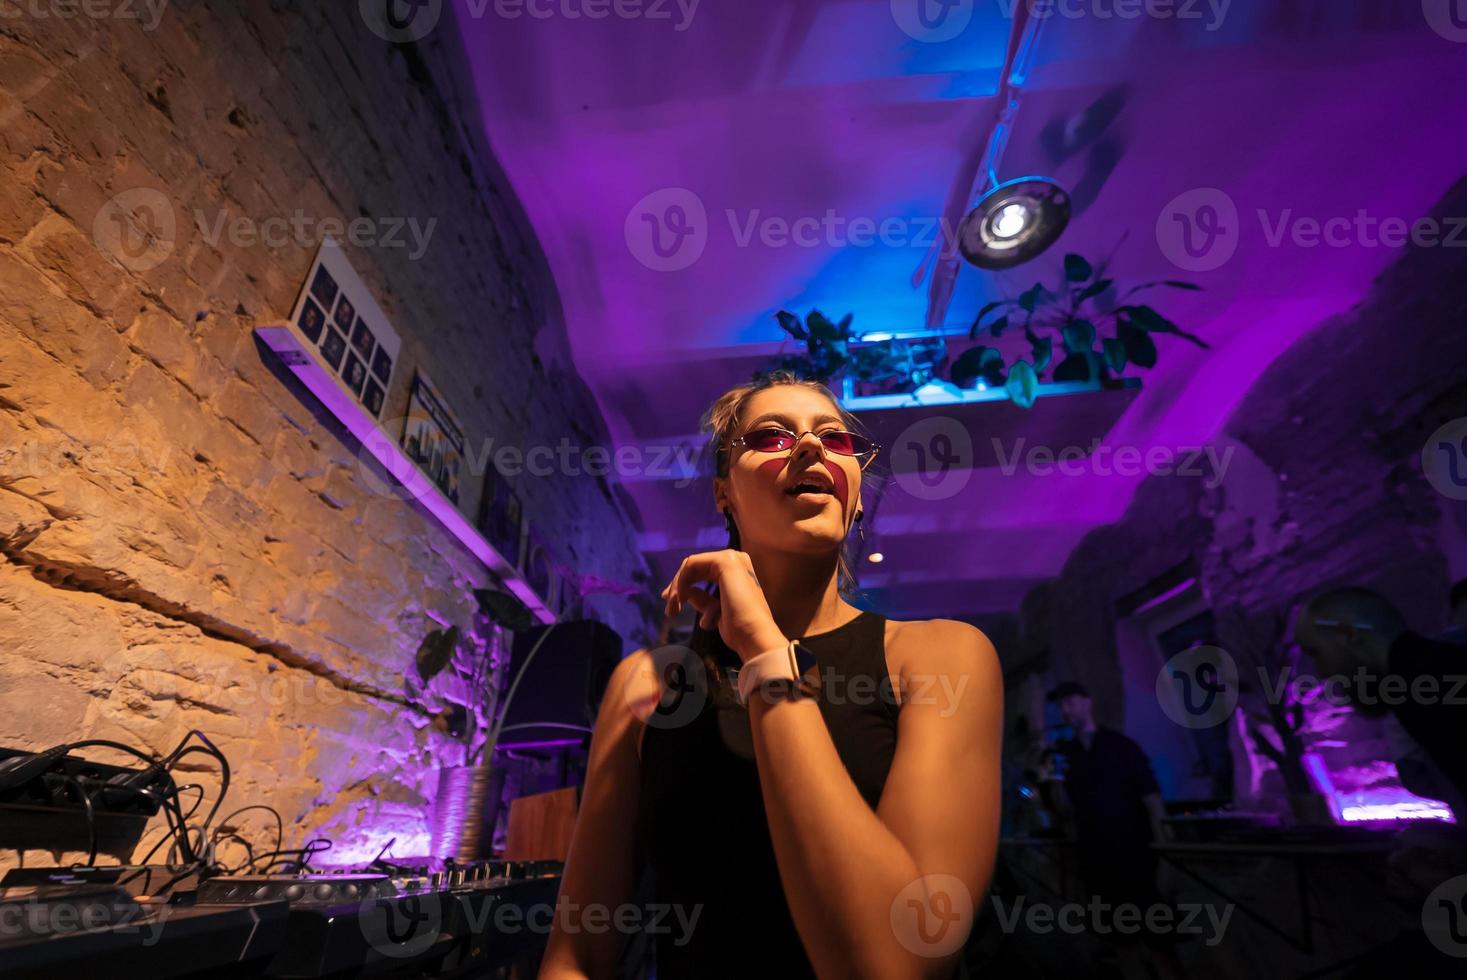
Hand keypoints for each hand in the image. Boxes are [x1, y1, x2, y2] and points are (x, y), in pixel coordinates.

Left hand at [661, 549, 787, 662]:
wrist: (754, 637)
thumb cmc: (739, 630)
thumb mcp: (715, 611)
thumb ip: (701, 599)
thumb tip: (682, 593)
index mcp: (738, 571)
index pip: (702, 571)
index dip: (682, 586)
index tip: (671, 607)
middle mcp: (737, 560)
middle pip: (694, 566)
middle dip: (677, 587)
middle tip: (670, 611)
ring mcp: (732, 558)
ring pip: (690, 565)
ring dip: (678, 588)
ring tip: (674, 611)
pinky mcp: (724, 561)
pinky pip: (691, 566)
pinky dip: (681, 583)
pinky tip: (682, 601)